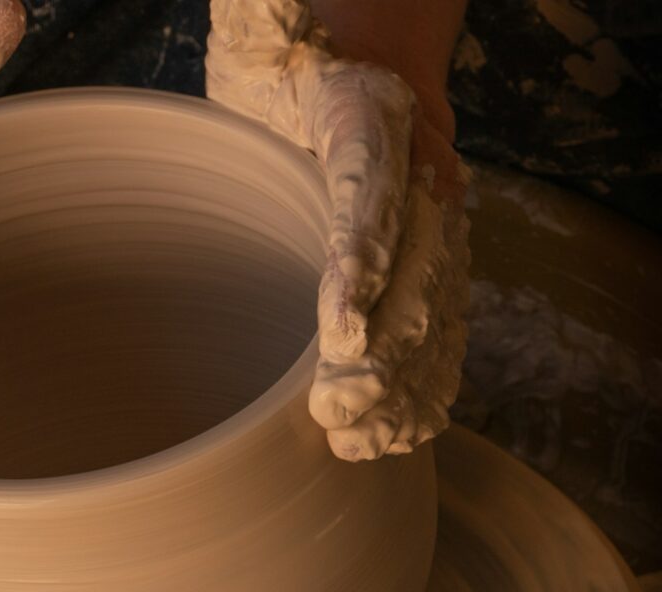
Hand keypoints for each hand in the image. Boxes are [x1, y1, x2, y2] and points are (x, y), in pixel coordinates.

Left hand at [206, 0, 469, 459]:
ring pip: (429, 307)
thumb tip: (264, 12)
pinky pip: (436, 321)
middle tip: (339, 411)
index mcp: (369, 116)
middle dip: (379, 350)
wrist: (361, 60)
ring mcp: (427, 221)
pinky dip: (425, 378)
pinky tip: (405, 428)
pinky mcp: (425, 258)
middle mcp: (414, 174)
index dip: (361, 261)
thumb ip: (271, 31)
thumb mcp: (266, 35)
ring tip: (366, 440)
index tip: (342, 326)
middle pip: (408, 269)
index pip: (369, 190)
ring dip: (402, 381)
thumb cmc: (292, 58)